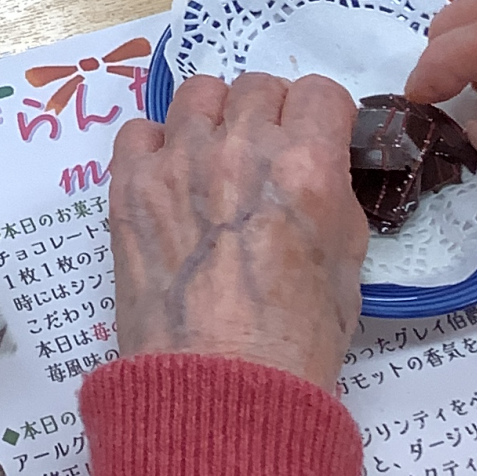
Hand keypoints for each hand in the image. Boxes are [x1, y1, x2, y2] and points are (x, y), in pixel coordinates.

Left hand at [110, 72, 366, 393]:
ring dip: (216, 118)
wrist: (220, 388)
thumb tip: (318, 169)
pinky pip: (141, 130)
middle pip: (258, 86)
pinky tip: (170, 178)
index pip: (320, 93)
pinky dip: (158, 146)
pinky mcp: (131, 181)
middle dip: (271, 113)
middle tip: (268, 152)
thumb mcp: (346, 268)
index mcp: (306, 167)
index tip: (318, 134)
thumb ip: (333, 199)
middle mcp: (241, 148)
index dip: (324, 116)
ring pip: (199, 93)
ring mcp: (179, 158)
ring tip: (217, 158)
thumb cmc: (294, 343)